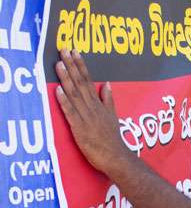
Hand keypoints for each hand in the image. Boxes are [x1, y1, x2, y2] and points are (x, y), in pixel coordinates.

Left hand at [54, 49, 129, 173]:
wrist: (116, 157)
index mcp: (99, 104)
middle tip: (64, 50)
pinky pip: (71, 113)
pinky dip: (65, 102)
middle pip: (80, 83)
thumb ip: (108, 99)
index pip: (88, 80)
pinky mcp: (80, 129)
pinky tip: (58, 91)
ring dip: (66, 79)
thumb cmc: (113, 140)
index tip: (74, 51)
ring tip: (59, 64)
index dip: (81, 65)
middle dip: (72, 66)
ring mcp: (86, 118)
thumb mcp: (113, 116)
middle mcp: (92, 108)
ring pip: (75, 95)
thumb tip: (106, 83)